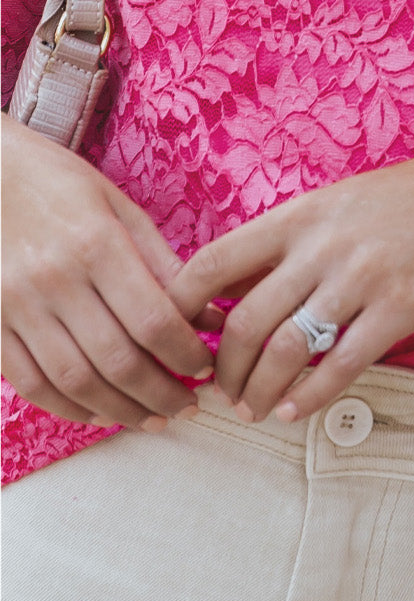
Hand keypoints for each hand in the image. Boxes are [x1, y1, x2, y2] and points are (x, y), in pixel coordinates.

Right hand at [1, 116, 215, 429]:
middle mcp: (55, 279)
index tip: (206, 369)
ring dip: (120, 410)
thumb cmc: (56, 182)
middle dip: (161, 393)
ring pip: (75, 382)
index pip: (152, 319)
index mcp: (96, 243)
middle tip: (188, 407)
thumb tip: (208, 315)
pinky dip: (69, 407)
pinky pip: (31, 383)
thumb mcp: (117, 205)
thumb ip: (161, 262)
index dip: (185, 354)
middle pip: (117, 359)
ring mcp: (15, 306)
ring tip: (152, 418)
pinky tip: (99, 411)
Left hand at [166, 131, 413, 422]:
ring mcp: (361, 278)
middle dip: (223, 368)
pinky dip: (309, 396)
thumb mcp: (340, 201)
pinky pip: (342, 365)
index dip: (182, 308)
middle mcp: (322, 246)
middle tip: (220, 391)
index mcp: (299, 214)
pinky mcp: (401, 308)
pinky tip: (294, 410)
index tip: (181, 337)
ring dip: (259, 390)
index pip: (213, 262)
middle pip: (244, 321)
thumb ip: (290, 239)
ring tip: (252, 409)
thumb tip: (234, 284)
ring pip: (286, 349)